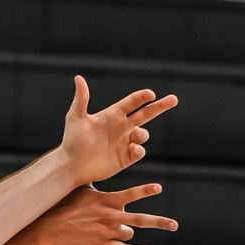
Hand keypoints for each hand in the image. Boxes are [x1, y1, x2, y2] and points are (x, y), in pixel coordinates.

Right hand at [32, 183, 176, 244]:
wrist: (50, 228)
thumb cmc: (63, 205)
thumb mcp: (80, 189)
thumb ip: (96, 183)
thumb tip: (98, 167)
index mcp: (107, 200)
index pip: (132, 194)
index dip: (146, 191)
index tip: (158, 188)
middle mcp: (111, 216)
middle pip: (142, 219)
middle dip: (160, 222)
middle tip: (175, 225)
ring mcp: (108, 232)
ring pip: (129, 233)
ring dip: (125, 232)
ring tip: (117, 230)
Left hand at [55, 77, 177, 185]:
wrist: (70, 166)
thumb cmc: (71, 141)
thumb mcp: (75, 118)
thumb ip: (81, 99)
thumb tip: (78, 78)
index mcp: (112, 115)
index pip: (132, 102)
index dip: (142, 97)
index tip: (150, 94)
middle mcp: (121, 127)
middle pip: (146, 114)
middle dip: (160, 106)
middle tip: (173, 99)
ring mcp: (124, 142)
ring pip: (143, 134)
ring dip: (142, 133)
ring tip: (134, 134)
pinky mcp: (125, 158)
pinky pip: (139, 151)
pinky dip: (139, 149)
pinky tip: (133, 147)